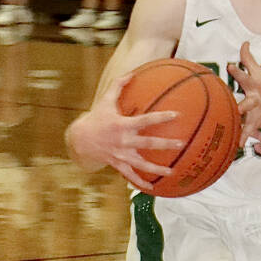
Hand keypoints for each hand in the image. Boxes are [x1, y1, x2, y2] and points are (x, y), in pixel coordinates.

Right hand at [67, 73, 183, 188]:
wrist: (79, 140)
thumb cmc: (96, 118)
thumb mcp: (105, 100)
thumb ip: (118, 86)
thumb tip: (132, 72)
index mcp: (123, 125)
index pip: (145, 120)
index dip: (161, 117)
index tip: (176, 115)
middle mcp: (123, 141)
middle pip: (148, 143)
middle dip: (165, 144)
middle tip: (181, 143)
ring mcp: (121, 155)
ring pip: (141, 164)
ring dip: (157, 169)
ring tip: (172, 172)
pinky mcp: (117, 165)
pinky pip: (130, 175)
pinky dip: (141, 182)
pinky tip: (153, 188)